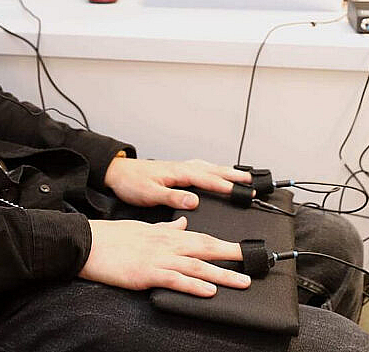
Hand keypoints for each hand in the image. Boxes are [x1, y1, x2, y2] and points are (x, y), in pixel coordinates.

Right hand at [80, 216, 250, 295]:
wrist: (87, 242)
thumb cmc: (112, 237)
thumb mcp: (142, 227)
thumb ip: (165, 227)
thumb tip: (182, 223)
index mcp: (165, 234)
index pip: (201, 237)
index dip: (224, 243)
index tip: (243, 249)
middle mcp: (166, 244)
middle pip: (205, 248)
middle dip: (232, 255)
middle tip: (254, 262)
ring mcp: (157, 258)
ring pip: (196, 265)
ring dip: (221, 274)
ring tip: (242, 282)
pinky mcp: (146, 273)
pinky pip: (175, 279)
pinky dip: (193, 284)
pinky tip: (208, 290)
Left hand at [103, 158, 250, 210]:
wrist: (117, 173)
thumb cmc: (131, 183)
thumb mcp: (150, 194)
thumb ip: (172, 197)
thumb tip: (194, 201)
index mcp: (177, 173)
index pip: (207, 179)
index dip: (226, 185)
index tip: (242, 190)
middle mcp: (180, 168)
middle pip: (212, 170)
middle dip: (232, 175)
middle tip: (251, 181)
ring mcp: (179, 168)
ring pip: (207, 167)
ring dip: (224, 171)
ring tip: (241, 176)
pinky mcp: (176, 171)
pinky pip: (200, 168)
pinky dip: (212, 170)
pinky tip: (215, 174)